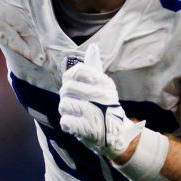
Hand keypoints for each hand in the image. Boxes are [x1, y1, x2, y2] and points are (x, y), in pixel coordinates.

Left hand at [59, 45, 142, 159]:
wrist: (116, 133)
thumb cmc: (104, 106)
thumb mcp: (102, 85)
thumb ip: (94, 66)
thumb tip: (93, 46)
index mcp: (103, 82)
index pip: (75, 72)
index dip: (69, 79)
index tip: (76, 87)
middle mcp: (101, 96)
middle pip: (66, 89)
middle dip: (68, 98)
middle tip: (79, 105)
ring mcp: (95, 112)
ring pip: (63, 105)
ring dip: (67, 112)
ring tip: (80, 115)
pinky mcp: (88, 129)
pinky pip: (65, 121)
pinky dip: (69, 125)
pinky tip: (79, 126)